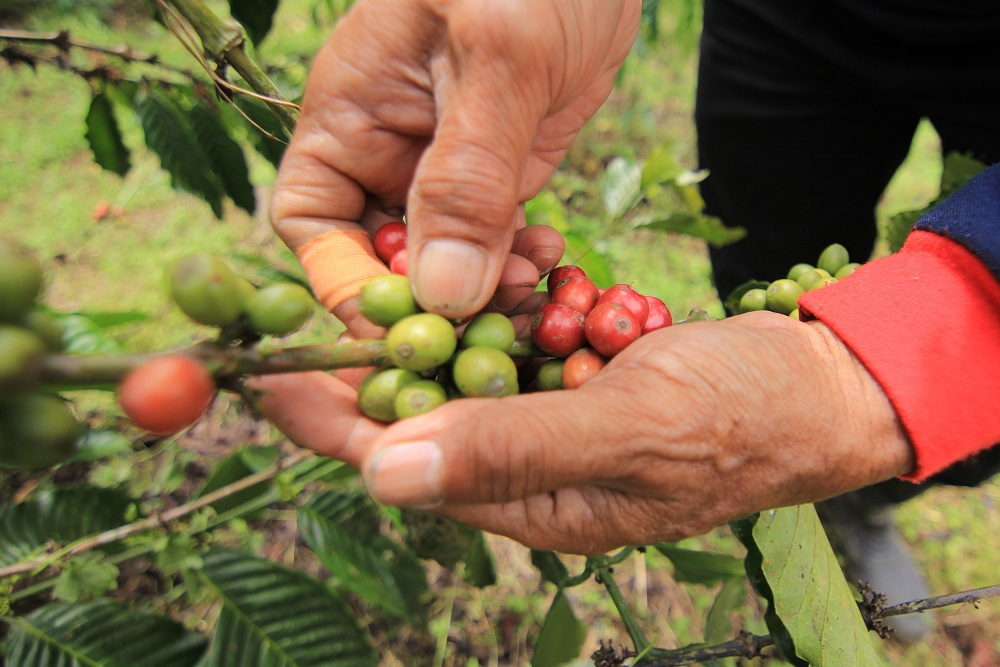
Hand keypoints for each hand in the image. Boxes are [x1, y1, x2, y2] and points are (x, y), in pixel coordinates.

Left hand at [255, 313, 913, 554]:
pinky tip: (543, 270)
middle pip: (423, 408)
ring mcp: (550, 412)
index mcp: (530, 505)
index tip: (274, 371)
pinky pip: (520, 333)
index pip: (404, 466)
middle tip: (361, 285)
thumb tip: (381, 473)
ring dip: (468, 312)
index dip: (335, 419)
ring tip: (483, 273)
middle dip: (396, 347)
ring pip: (468, 360)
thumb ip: (510, 449)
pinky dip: (522, 299)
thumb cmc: (743, 419)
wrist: (822, 381)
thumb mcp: (628, 433)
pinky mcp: (574, 371)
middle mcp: (527, 465)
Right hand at [270, 0, 641, 326]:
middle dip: (426, 301)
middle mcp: (389, 149)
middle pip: (379, 256)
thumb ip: (466, 177)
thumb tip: (439, 294)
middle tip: (484, 327)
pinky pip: (496, 241)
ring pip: (444, 260)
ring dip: (481, 291)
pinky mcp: (503, 170)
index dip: (344, 284)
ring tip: (530, 289)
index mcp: (350, 113)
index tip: (401, 328)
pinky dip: (517, 263)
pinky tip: (551, 260)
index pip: (311, 222)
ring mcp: (448, 165)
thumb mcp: (498, 57)